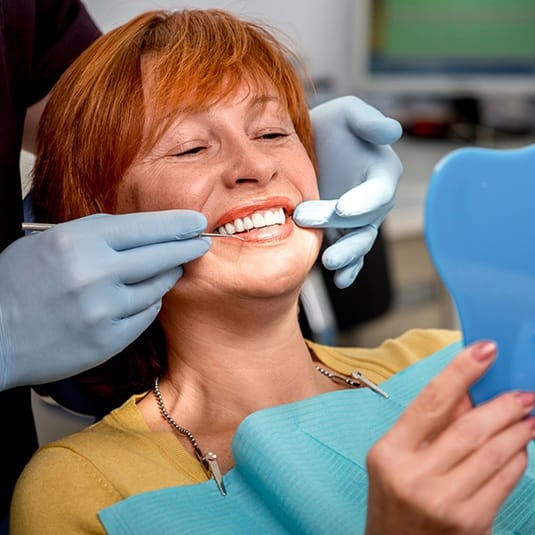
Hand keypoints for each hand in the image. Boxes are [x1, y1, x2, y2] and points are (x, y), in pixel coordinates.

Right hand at [0, 210, 208, 389]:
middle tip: (201, 243)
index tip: (197, 221)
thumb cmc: (17, 284)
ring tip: (171, 268)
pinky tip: (145, 297)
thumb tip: (144, 231)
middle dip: (187, 247)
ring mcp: (103, 310)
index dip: (176, 224)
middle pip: (160, 256)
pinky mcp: (108, 340)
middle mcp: (94, 274)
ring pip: (157, 287)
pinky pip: (145, 315)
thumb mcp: (50, 242)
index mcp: (78, 241)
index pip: (144, 227)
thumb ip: (97, 234)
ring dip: (168, 275)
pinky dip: (149, 303)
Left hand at [293, 96, 402, 287]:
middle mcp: (373, 201)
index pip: (378, 192)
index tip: (343, 208)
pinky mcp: (342, 233)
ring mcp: (358, 221)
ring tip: (330, 263)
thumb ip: (367, 121)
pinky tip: (340, 280)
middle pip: (365, 221)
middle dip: (340, 225)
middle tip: (305, 219)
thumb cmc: (330, 126)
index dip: (364, 202)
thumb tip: (392, 131)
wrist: (307, 147)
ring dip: (348, 255)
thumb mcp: (346, 113)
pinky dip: (348, 269)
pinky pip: (350, 254)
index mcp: (381, 173)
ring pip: (359, 242)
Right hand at [365, 341, 534, 534]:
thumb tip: (468, 391)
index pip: (430, 402)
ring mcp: (443, 502)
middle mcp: (414, 476)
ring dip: (517, 431)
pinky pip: (503, 481)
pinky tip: (520, 448)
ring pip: (493, 454)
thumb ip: (429, 424)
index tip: (485, 350)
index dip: (460, 371)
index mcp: (390, 452)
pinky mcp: (470, 524)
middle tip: (523, 393)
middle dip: (503, 406)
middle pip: (469, 428)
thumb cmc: (394, 500)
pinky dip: (517, 460)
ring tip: (528, 416)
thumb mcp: (397, 457)